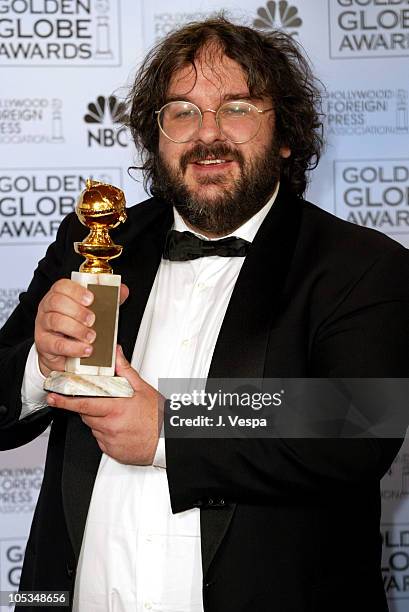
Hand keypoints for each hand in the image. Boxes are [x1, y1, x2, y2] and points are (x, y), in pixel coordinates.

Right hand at [35, 279, 128, 376]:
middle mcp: (48, 307)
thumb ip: (108, 300)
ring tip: (91, 337)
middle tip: (92, 320)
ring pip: (55, 321)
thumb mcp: (93, 311)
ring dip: (76, 329)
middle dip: (77, 310)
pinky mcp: (44, 343)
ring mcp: (43, 325)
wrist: (62, 351)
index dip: (76, 291)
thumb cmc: (77, 326)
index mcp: (60, 295)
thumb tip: (122, 290)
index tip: (91, 299)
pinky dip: (73, 347)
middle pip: (56, 302)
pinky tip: (85, 349)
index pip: (62, 286)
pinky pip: (56, 344)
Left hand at [46, 346, 163, 464]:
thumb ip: (125, 370)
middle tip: (104, 404)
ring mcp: (110, 440)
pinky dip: (106, 432)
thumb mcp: (143, 389)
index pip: (84, 403)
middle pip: (87, 414)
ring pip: (93, 426)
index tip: (54, 397)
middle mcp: (111, 426)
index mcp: (117, 408)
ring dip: (99, 419)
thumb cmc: (158, 417)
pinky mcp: (111, 451)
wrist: (168, 441)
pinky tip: (121, 427)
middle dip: (90, 407)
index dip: (66, 400)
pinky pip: (101, 439)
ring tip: (119, 416)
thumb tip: (116, 354)